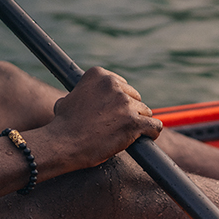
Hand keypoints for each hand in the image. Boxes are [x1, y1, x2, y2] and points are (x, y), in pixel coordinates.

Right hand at [46, 67, 162, 169]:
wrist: (64, 144)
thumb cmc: (64, 125)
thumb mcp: (70, 97)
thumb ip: (86, 92)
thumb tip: (87, 97)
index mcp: (99, 75)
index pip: (123, 85)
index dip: (120, 101)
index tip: (114, 111)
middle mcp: (113, 85)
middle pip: (135, 98)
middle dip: (129, 111)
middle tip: (117, 125)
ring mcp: (125, 103)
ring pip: (145, 112)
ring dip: (138, 123)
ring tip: (125, 134)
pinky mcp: (134, 122)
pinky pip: (155, 125)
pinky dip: (152, 132)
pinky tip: (147, 137)